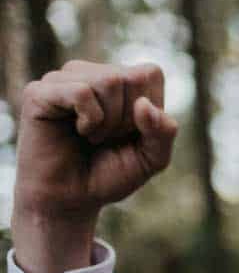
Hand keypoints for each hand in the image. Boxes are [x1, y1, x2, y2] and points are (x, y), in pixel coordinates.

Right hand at [12, 61, 178, 272]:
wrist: (71, 199)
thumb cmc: (109, 174)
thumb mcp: (152, 158)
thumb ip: (163, 132)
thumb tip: (144, 105)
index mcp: (118, 82)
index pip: (150, 73)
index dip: (150, 109)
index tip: (131, 132)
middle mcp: (90, 74)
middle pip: (131, 78)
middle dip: (129, 119)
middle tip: (108, 138)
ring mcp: (63, 79)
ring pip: (109, 80)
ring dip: (109, 121)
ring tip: (92, 137)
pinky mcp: (40, 92)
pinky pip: (82, 91)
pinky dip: (90, 119)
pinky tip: (78, 132)